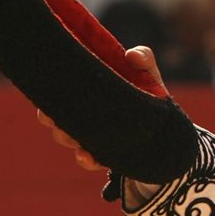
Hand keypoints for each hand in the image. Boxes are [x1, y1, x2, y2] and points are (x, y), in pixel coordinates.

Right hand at [36, 47, 166, 204]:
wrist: (166, 127)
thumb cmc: (150, 93)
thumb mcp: (148, 74)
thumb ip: (144, 59)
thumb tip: (132, 55)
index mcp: (87, 90)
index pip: (56, 90)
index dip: (48, 91)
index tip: (49, 89)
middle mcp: (83, 113)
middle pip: (51, 115)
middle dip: (49, 116)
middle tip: (53, 115)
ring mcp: (91, 134)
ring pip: (65, 137)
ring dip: (65, 137)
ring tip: (73, 135)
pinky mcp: (103, 154)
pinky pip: (88, 160)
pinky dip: (85, 159)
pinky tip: (86, 155)